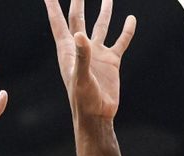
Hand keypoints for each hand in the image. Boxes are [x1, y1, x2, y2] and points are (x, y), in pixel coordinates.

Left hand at [44, 0, 135, 120]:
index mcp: (68, 51)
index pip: (59, 24)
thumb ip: (81, 56)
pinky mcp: (111, 61)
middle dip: (78, 2)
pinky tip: (130, 19)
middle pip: (78, 19)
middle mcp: (82, 49)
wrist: (97, 115)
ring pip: (101, 26)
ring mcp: (97, 54)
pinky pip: (121, 41)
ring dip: (104, 11)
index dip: (53, 8)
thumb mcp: (81, 77)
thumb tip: (80, 34)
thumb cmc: (83, 100)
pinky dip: (126, 31)